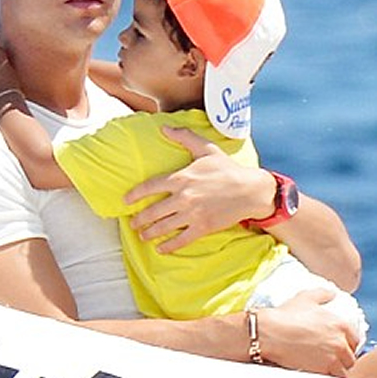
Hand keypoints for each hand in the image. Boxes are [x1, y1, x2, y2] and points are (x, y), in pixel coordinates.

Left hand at [124, 126, 274, 251]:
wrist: (250, 190)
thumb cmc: (228, 169)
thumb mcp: (206, 149)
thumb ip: (184, 137)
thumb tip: (164, 128)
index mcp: (182, 178)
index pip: (150, 186)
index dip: (135, 195)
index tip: (126, 201)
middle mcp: (184, 197)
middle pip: (153, 211)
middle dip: (140, 219)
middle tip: (133, 223)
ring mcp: (193, 214)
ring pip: (164, 227)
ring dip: (150, 233)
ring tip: (143, 236)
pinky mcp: (203, 227)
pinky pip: (181, 239)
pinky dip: (169, 246)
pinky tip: (160, 249)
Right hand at [258, 289, 357, 376]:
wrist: (268, 333)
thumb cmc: (284, 315)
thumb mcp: (304, 298)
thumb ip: (322, 294)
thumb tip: (332, 293)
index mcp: (339, 324)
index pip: (354, 339)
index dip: (346, 342)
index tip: (336, 343)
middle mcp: (339, 341)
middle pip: (349, 357)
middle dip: (340, 357)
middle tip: (327, 354)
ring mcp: (331, 358)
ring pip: (341, 370)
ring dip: (333, 367)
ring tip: (320, 363)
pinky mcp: (320, 371)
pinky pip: (329, 377)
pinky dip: (324, 374)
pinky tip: (314, 367)